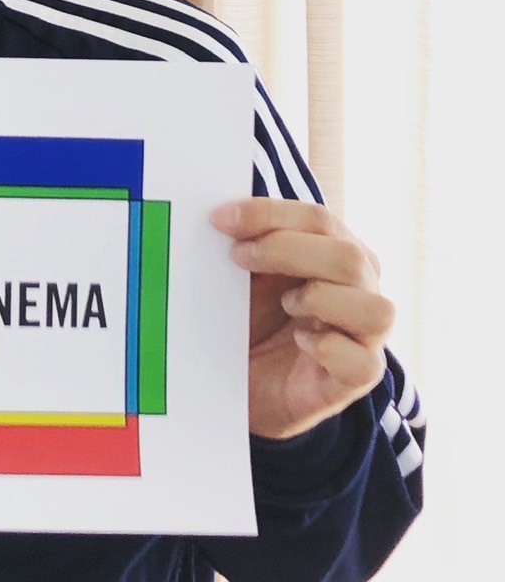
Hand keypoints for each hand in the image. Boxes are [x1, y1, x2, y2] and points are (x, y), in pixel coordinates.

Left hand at [210, 198, 394, 439]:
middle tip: (238, 256)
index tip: (220, 218)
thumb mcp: (247, 273)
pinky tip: (300, 341)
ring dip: (319, 299)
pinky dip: (328, 347)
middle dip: (285, 249)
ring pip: (374, 308)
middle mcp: (361, 288)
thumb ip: (247, 241)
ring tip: (285, 304)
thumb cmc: (255, 315)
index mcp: (336, 249)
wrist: (249, 380)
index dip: (268, 214)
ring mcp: (366, 335)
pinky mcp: (359, 378)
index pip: (317, 218)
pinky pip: (362, 362)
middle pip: (348, 255)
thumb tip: (222, 213)